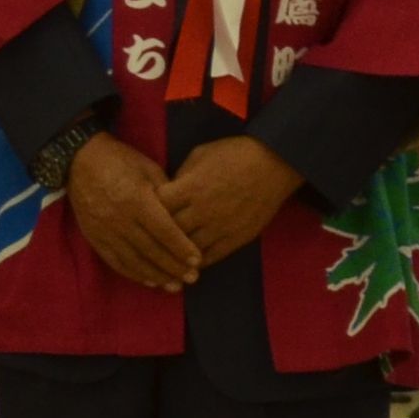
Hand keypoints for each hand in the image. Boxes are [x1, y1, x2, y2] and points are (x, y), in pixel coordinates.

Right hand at [61, 136, 205, 293]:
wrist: (79, 160)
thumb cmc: (120, 160)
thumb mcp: (149, 168)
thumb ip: (167, 193)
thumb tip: (184, 216)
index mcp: (136, 200)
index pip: (164, 231)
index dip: (181, 248)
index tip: (197, 261)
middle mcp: (120, 219)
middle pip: (151, 250)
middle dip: (173, 266)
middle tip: (192, 278)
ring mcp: (105, 230)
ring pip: (134, 260)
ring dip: (156, 275)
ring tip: (174, 285)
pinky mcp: (94, 237)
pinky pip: (115, 261)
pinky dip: (133, 273)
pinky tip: (148, 280)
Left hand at [161, 134, 305, 267]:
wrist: (274, 164)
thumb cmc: (234, 154)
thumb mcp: (199, 155)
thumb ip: (180, 176)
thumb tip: (166, 194)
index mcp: (191, 188)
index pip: (157, 208)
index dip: (148, 210)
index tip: (144, 212)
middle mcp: (203, 211)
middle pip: (169, 232)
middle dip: (158, 235)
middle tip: (148, 239)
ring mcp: (220, 228)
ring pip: (188, 250)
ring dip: (175, 254)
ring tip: (163, 258)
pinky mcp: (237, 239)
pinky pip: (211, 257)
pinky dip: (196, 262)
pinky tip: (187, 263)